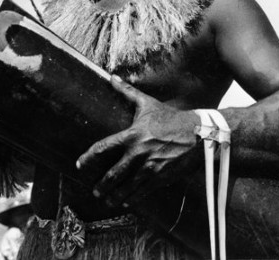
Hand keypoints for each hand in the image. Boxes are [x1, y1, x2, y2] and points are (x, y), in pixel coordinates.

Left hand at [76, 76, 200, 206]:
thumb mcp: (147, 103)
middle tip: (94, 191)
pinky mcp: (162, 177)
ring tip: (106, 201)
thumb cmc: (170, 117)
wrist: (198, 134)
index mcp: (132, 135)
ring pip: (128, 185)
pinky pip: (144, 190)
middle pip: (114, 172)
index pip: (104, 147)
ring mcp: (150, 167)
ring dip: (116, 195)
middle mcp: (139, 153)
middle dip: (102, 184)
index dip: (89, 157)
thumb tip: (112, 76)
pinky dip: (134, 198)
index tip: (80, 165)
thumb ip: (127, 91)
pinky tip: (126, 203)